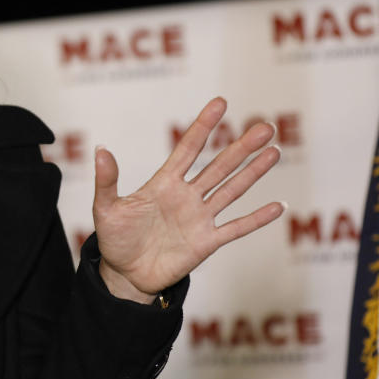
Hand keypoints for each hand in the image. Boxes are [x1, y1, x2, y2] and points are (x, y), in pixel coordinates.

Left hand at [92, 97, 283, 303]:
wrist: (124, 274)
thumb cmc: (114, 239)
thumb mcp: (105, 208)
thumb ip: (108, 181)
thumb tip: (100, 150)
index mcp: (164, 183)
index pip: (188, 149)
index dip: (203, 126)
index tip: (220, 103)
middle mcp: (186, 196)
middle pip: (219, 166)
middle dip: (241, 147)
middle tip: (265, 126)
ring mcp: (199, 218)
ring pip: (232, 190)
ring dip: (253, 172)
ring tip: (274, 151)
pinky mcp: (206, 242)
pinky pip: (236, 228)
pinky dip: (257, 218)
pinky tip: (277, 206)